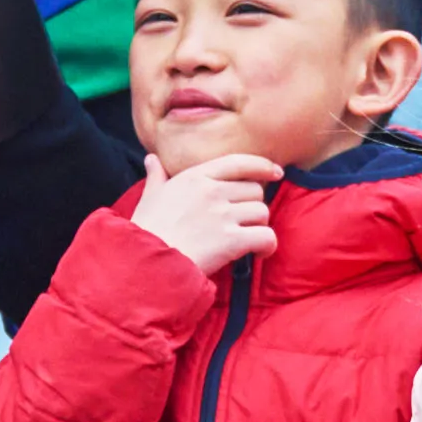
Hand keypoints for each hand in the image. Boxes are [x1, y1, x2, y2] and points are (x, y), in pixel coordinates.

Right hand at [131, 150, 281, 276]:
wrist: (145, 263)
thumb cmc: (145, 231)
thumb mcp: (149, 197)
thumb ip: (156, 176)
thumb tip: (152, 159)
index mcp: (194, 177)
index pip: (238, 162)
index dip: (262, 165)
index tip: (276, 172)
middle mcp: (211, 191)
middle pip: (255, 190)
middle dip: (253, 205)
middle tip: (243, 221)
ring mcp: (223, 215)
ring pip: (262, 212)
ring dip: (259, 226)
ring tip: (248, 239)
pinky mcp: (232, 241)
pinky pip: (266, 236)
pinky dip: (268, 246)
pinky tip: (259, 253)